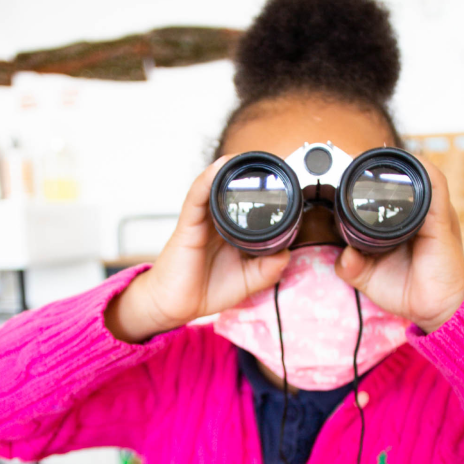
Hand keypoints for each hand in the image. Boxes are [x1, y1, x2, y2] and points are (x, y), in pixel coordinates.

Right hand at [112, 158, 295, 340]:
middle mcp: (217, 223)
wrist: (177, 305)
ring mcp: (202, 221)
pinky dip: (207, 180)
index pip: (248, 208)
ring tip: (246, 158)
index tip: (284, 186)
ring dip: (229, 171)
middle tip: (269, 166)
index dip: (263, 196)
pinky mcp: (188, 225)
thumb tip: (287, 253)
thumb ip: (268, 268)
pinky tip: (219, 167)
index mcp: (232, 234)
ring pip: (214, 188)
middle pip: (231, 194)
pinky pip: (197, 197)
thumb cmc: (208, 290)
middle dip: (248, 178)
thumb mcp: (248, 281)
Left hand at [334, 157, 463, 332]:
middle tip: (356, 164)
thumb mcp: (370, 278)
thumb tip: (343, 255)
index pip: (393, 190)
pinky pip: (436, 187)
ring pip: (421, 174)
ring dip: (400, 166)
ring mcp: (434, 215)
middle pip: (406, 178)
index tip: (350, 174)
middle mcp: (422, 215)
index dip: (374, 178)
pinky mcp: (443, 221)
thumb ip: (352, 266)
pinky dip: (422, 173)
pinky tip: (404, 169)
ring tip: (375, 163)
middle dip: (383, 167)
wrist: (438, 311)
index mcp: (406, 223)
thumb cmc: (410, 292)